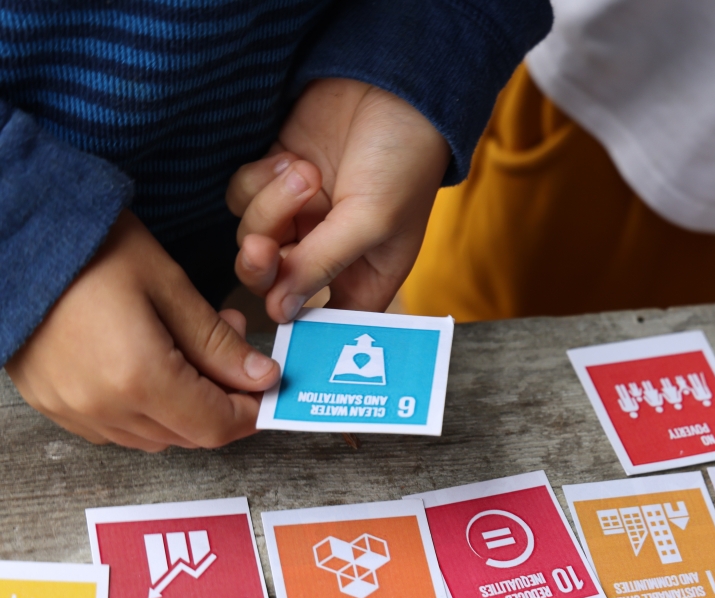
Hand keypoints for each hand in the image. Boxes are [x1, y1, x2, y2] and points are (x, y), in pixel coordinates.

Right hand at [4, 211, 279, 450]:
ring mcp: (72, 410)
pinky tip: (155, 364)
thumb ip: (217, 343)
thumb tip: (260, 378)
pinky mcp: (53, 404)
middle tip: (236, 358)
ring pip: (154, 436)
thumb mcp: (169, 288)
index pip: (215, 425)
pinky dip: (148, 409)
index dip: (250, 413)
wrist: (15, 238)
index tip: (267, 389)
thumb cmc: (89, 250)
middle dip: (222, 404)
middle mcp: (103, 407)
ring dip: (186, 407)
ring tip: (192, 351)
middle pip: (187, 435)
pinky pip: (118, 428)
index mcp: (137, 378)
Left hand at [226, 78, 450, 322]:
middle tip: (265, 247)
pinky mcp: (276, 181)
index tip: (278, 317)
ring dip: (272, 206)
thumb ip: (321, 266)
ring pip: (253, 237)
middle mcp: (330, 253)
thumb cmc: (401, 160)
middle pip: (272, 282)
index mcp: (366, 277)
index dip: (297, 323)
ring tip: (306, 171)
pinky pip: (242, 198)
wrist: (390, 86)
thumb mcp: (371, 221)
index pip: (323, 321)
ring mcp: (300, 217)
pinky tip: (293, 158)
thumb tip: (278, 313)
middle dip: (266, 264)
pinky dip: (260, 180)